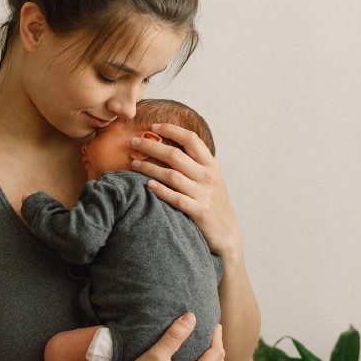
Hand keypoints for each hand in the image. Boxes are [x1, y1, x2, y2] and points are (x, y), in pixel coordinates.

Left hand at [129, 123, 242, 257]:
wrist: (227, 234)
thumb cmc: (214, 203)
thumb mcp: (211, 179)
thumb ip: (196, 164)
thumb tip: (171, 146)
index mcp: (211, 164)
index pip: (191, 139)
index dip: (171, 130)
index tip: (153, 127)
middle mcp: (207, 176)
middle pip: (175, 155)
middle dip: (151, 146)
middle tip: (133, 142)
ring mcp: (203, 194)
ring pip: (171, 175)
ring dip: (149, 168)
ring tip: (134, 163)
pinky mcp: (198, 211)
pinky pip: (175, 198)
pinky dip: (160, 190)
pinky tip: (147, 185)